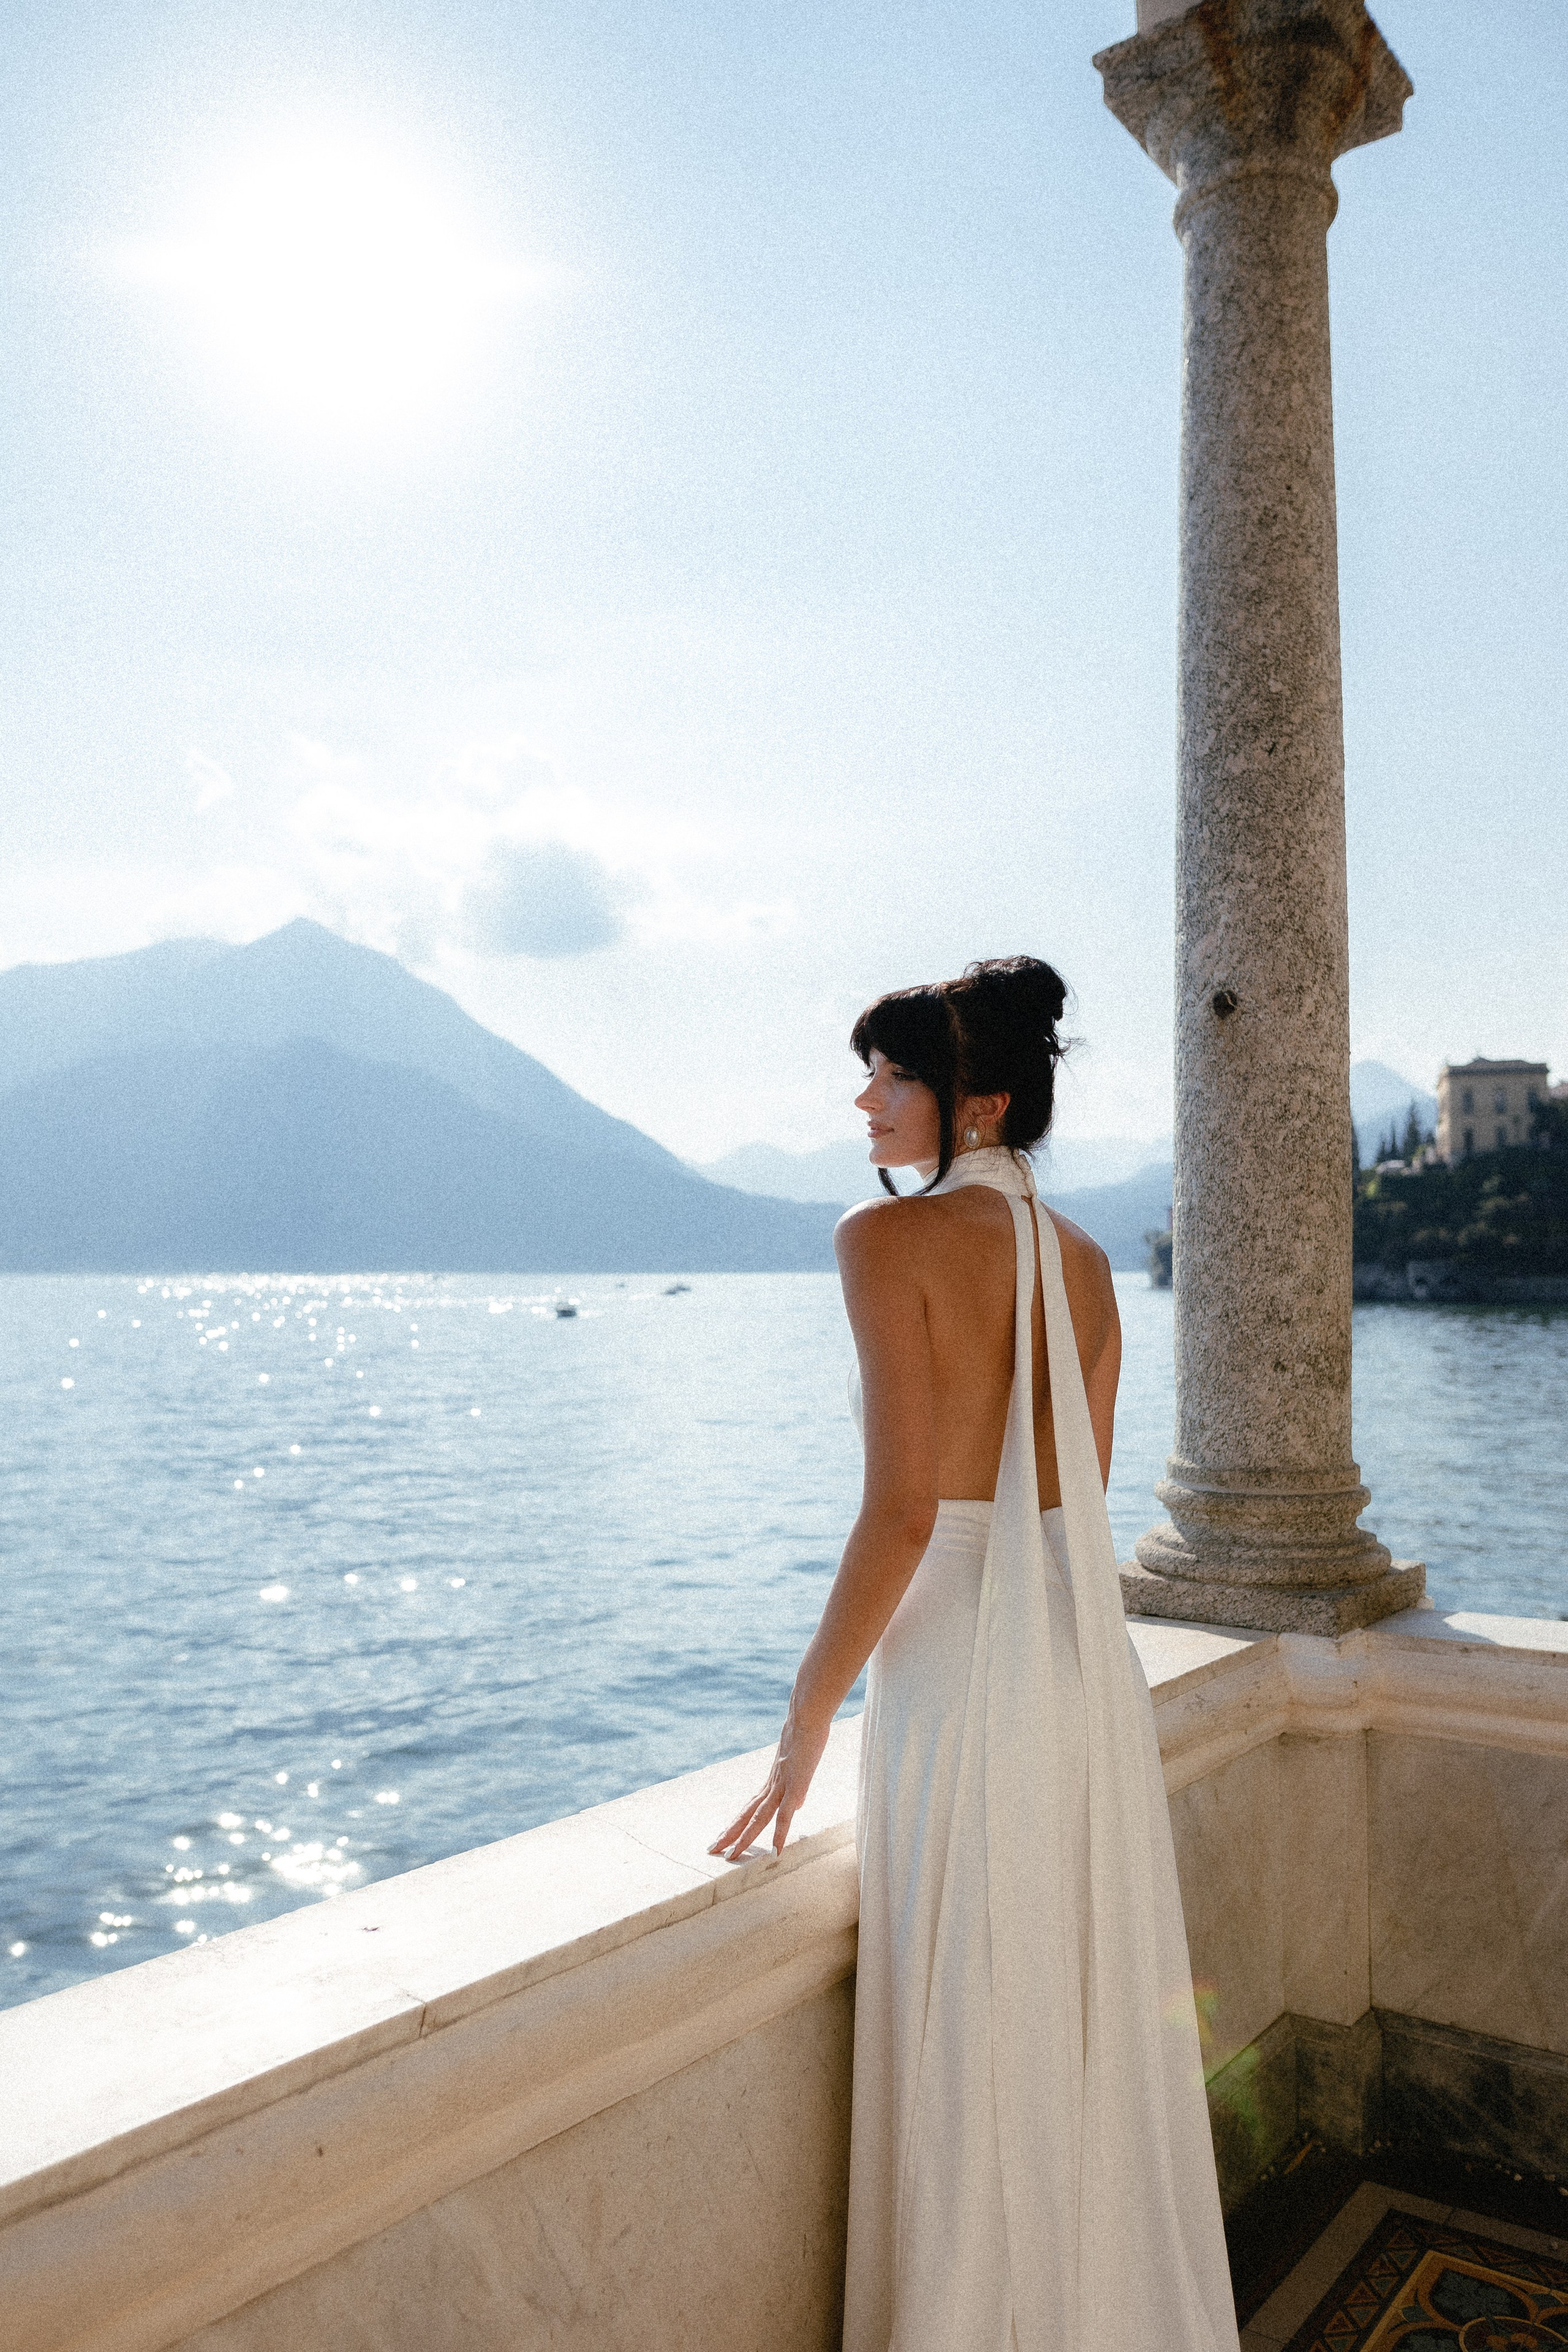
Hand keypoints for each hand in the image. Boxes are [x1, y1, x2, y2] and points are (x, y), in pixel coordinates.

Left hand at [708, 1698, 830, 1861]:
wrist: (807, 1716)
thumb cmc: (806, 1731)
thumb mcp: (799, 1760)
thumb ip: (797, 1784)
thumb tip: (797, 1804)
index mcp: (772, 1780)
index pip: (750, 1806)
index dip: (737, 1821)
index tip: (724, 1835)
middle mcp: (772, 1785)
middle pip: (747, 1814)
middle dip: (730, 1833)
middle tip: (711, 1850)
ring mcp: (783, 1786)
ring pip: (759, 1818)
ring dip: (744, 1838)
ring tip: (730, 1857)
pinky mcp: (796, 1787)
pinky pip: (785, 1816)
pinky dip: (780, 1834)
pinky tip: (776, 1851)